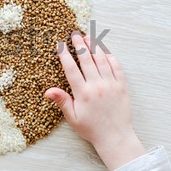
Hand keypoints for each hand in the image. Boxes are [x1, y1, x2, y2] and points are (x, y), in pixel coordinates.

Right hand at [45, 33, 144, 170]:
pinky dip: (110, 56)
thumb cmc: (91, 128)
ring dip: (94, 46)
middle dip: (79, 45)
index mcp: (83, 93)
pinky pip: (116, 66)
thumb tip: (48, 91)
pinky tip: (104, 50)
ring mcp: (111, 84)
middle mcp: (97, 85)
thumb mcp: (72, 118)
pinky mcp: (122, 86)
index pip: (72, 69)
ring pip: (102, 60)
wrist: (115, 136)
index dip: (65, 55)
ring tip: (88, 37)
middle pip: (87, 59)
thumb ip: (62, 101)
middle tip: (74, 34)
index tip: (60, 45)